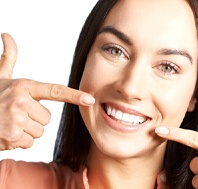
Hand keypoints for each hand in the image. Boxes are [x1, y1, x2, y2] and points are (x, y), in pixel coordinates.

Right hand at [0, 33, 94, 149]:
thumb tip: (7, 36)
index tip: (89, 99)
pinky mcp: (12, 137)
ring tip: (10, 123)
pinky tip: (7, 133)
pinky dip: (19, 141)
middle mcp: (21, 101)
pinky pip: (29, 142)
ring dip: (27, 131)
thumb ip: (8, 59)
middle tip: (16, 114)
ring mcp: (16, 119)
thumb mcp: (0, 78)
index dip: (74, 95)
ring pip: (39, 131)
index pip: (55, 91)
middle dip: (34, 119)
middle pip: (47, 118)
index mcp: (23, 86)